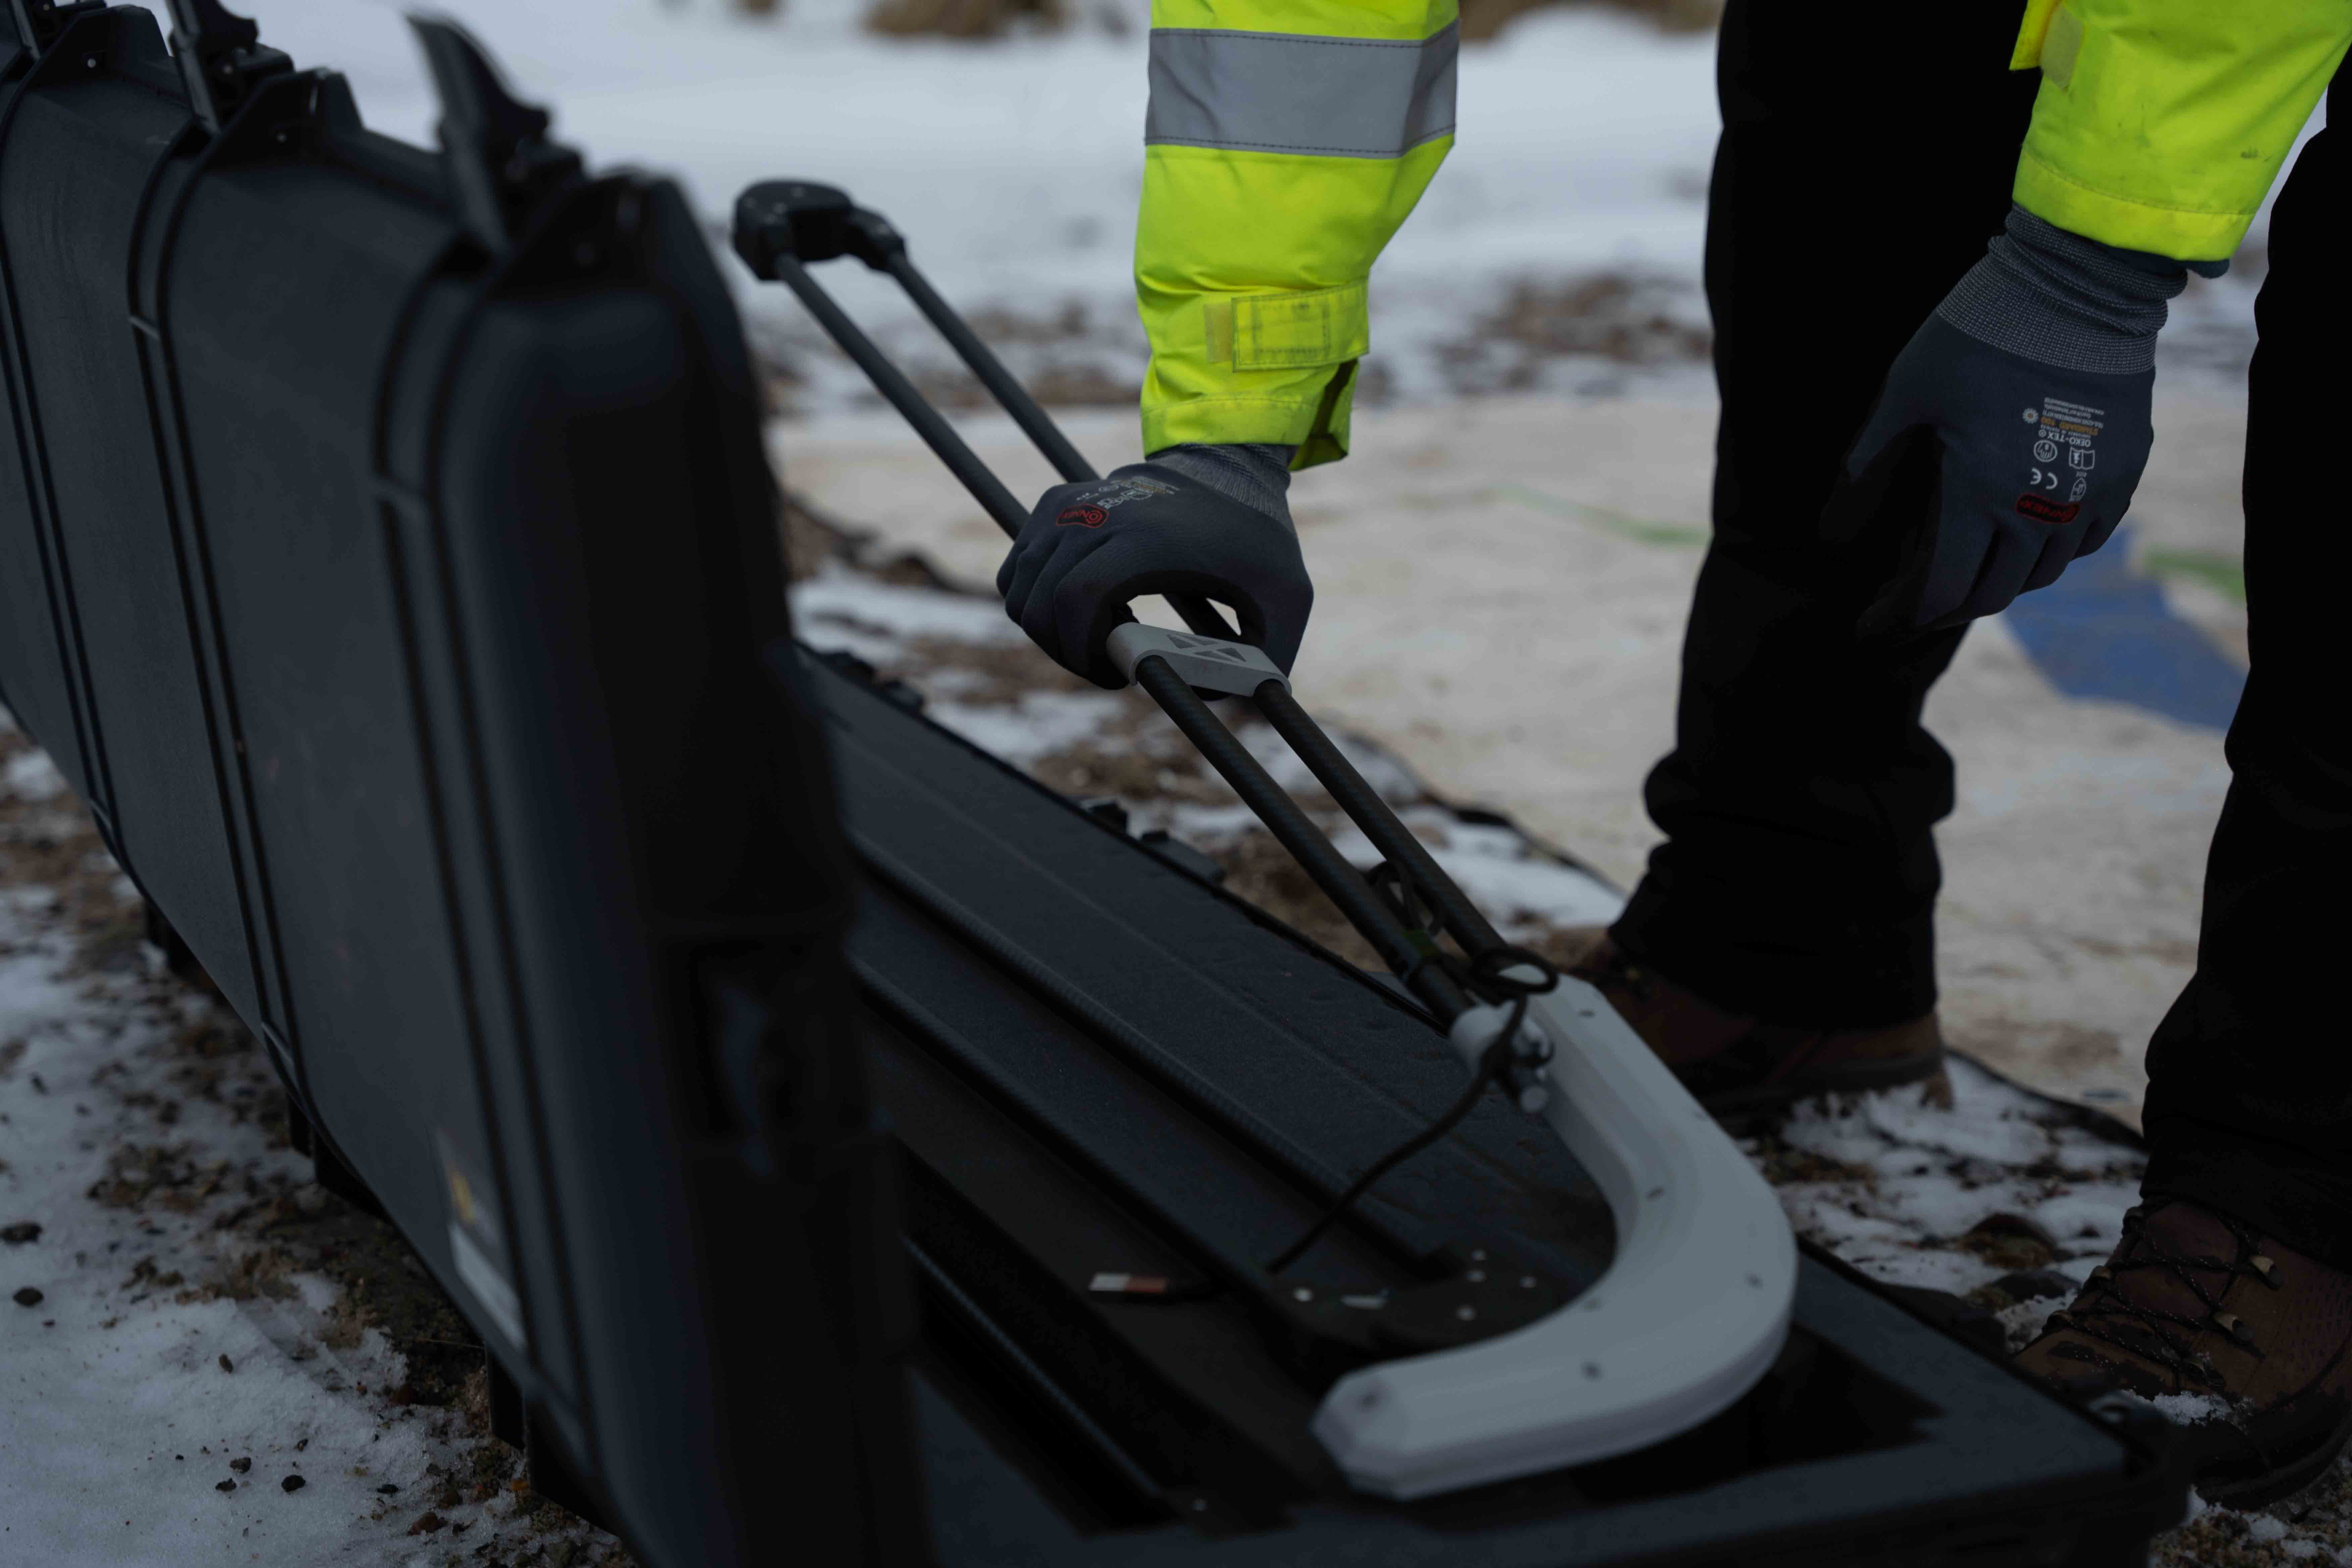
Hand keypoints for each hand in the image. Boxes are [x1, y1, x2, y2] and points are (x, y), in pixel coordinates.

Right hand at [996, 454, 1311, 688]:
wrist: (1227, 467)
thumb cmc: (1257, 538)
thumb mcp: (1287, 598)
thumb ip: (1265, 659)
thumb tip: (1211, 698)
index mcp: (1147, 539)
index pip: (1078, 599)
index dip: (1082, 653)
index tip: (1116, 676)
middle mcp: (1098, 515)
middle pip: (1041, 603)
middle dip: (1065, 653)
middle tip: (1106, 668)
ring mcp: (1070, 506)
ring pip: (1020, 590)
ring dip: (1049, 630)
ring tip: (1099, 636)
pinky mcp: (1056, 504)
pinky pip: (1017, 569)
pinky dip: (1034, 600)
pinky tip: (1080, 608)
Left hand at [1826, 206, 2188, 632]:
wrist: (2079, 283)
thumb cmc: (1978, 332)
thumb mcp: (1904, 392)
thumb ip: (1867, 463)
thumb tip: (1825, 533)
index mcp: (1980, 494)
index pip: (1944, 589)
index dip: (1903, 616)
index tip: (1872, 625)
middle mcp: (2040, 509)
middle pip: (1993, 592)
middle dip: (1946, 610)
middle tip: (1912, 607)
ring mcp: (2090, 494)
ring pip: (2043, 573)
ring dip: (2001, 582)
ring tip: (1966, 570)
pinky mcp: (2126, 471)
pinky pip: (2088, 539)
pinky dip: (2052, 551)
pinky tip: (2025, 538)